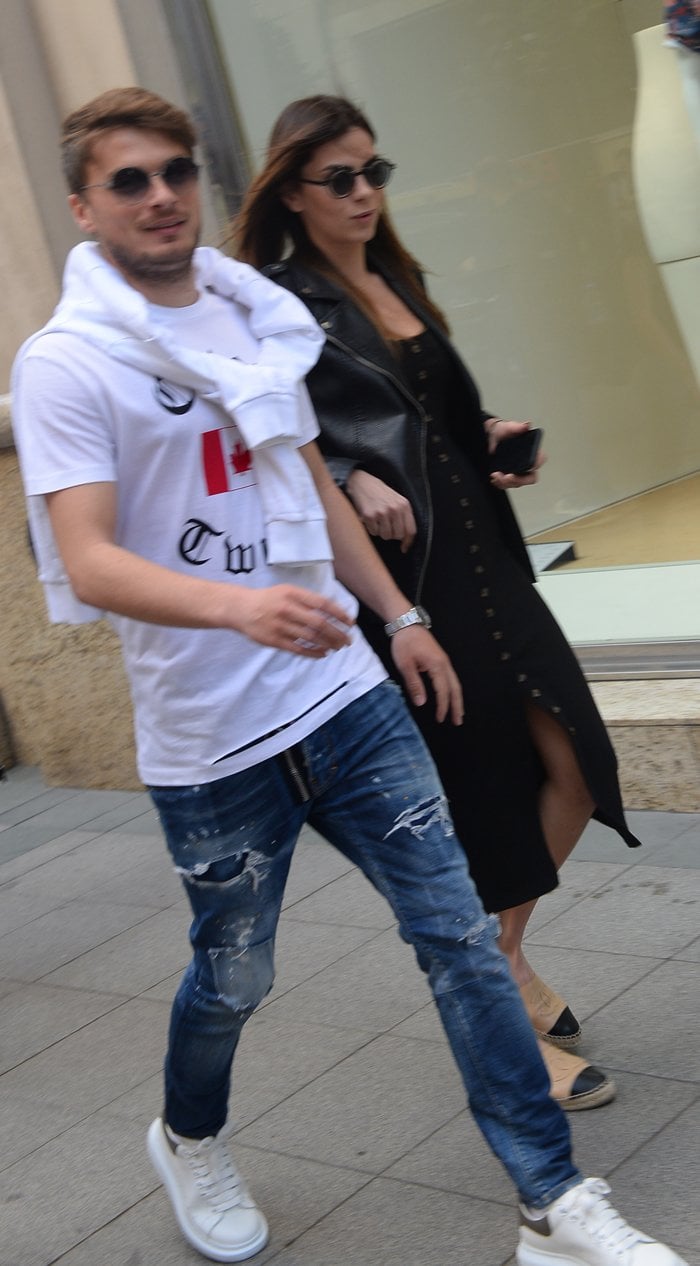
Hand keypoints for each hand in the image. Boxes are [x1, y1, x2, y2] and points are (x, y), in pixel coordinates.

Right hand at [235, 584, 353, 656]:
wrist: (240, 608)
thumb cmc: (268, 599)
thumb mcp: (287, 591)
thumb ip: (307, 600)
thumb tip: (333, 611)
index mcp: (293, 594)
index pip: (322, 604)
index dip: (339, 614)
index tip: (350, 623)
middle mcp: (287, 609)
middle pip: (319, 623)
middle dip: (337, 633)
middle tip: (348, 640)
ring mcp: (280, 626)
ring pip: (310, 637)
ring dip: (328, 644)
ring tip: (338, 647)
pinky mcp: (274, 640)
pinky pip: (298, 649)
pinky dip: (313, 652)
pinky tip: (323, 654)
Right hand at [346, 469, 416, 552]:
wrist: (362, 483)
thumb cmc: (379, 493)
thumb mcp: (396, 501)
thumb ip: (403, 517)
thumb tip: (406, 540)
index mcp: (404, 505)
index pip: (411, 530)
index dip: (408, 542)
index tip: (404, 547)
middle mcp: (395, 508)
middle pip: (398, 535)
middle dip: (392, 534)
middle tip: (386, 525)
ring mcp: (382, 512)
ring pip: (386, 536)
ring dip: (381, 531)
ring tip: (378, 520)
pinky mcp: (370, 515)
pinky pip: (374, 532)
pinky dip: (371, 528)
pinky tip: (370, 518)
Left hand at [389, 626, 463, 723]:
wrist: (406, 623)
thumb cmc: (405, 642)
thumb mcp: (405, 665)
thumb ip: (414, 684)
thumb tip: (421, 703)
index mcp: (437, 665)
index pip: (443, 691)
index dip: (442, 707)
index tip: (440, 719)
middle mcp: (445, 664)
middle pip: (455, 689)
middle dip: (457, 706)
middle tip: (458, 721)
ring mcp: (444, 661)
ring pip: (455, 683)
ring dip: (457, 699)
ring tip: (458, 713)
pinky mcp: (441, 659)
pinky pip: (451, 677)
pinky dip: (453, 689)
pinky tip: (450, 696)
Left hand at [486, 418, 546, 489]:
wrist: (487, 437)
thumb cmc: (501, 432)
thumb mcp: (507, 427)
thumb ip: (516, 427)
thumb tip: (525, 425)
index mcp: (531, 452)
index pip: (539, 461)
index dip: (535, 465)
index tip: (526, 466)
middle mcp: (525, 464)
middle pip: (530, 478)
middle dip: (519, 480)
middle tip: (507, 477)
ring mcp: (516, 471)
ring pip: (517, 483)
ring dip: (506, 483)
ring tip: (496, 475)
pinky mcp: (506, 476)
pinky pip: (506, 485)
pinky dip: (500, 484)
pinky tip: (495, 478)